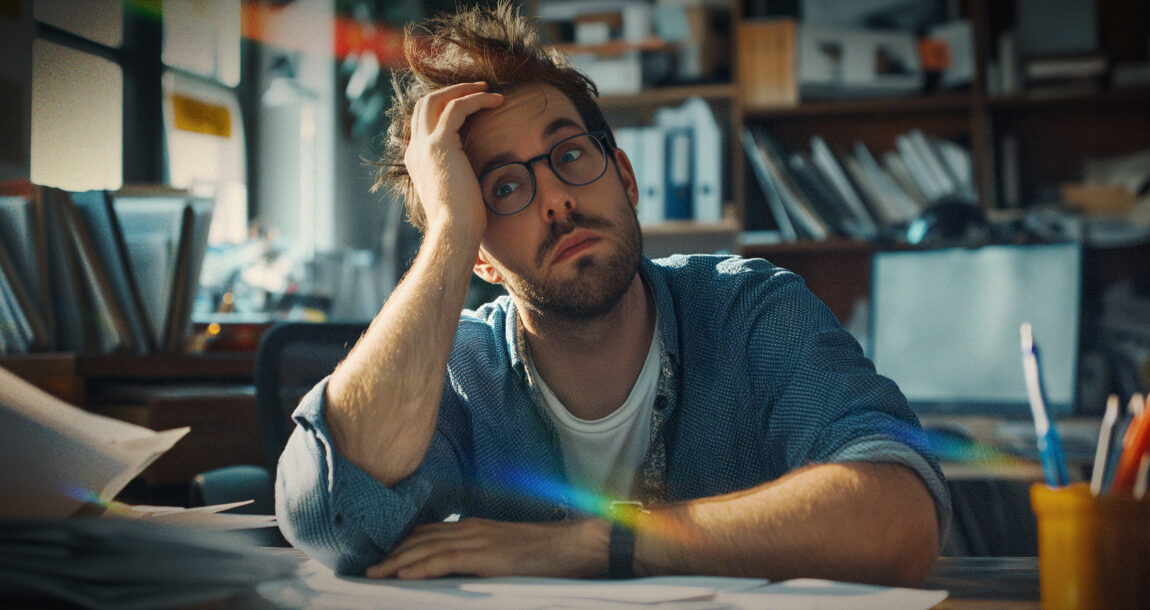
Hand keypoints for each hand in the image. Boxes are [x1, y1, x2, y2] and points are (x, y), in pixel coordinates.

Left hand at [365, 517, 607, 579]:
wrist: (570, 547)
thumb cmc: (542, 553)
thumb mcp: (503, 551)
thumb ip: (479, 555)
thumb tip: (458, 570)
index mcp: (473, 527)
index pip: (427, 532)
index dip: (402, 544)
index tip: (382, 555)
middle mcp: (470, 528)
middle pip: (420, 539)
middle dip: (392, 553)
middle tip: (367, 568)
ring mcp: (476, 540)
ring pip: (426, 549)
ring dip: (396, 562)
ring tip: (375, 573)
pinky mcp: (484, 555)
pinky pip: (444, 561)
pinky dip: (420, 567)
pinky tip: (402, 574)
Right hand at [404, 81, 503, 239]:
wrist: (454, 231)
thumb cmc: (461, 221)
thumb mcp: (458, 191)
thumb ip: (460, 174)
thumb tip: (477, 172)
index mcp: (417, 160)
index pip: (424, 122)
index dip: (446, 107)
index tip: (471, 106)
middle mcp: (415, 150)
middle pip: (425, 104)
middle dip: (452, 91)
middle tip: (479, 89)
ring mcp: (424, 146)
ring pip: (437, 99)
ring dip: (464, 90)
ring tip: (489, 90)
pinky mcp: (439, 144)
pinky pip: (457, 108)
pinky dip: (477, 100)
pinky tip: (497, 101)